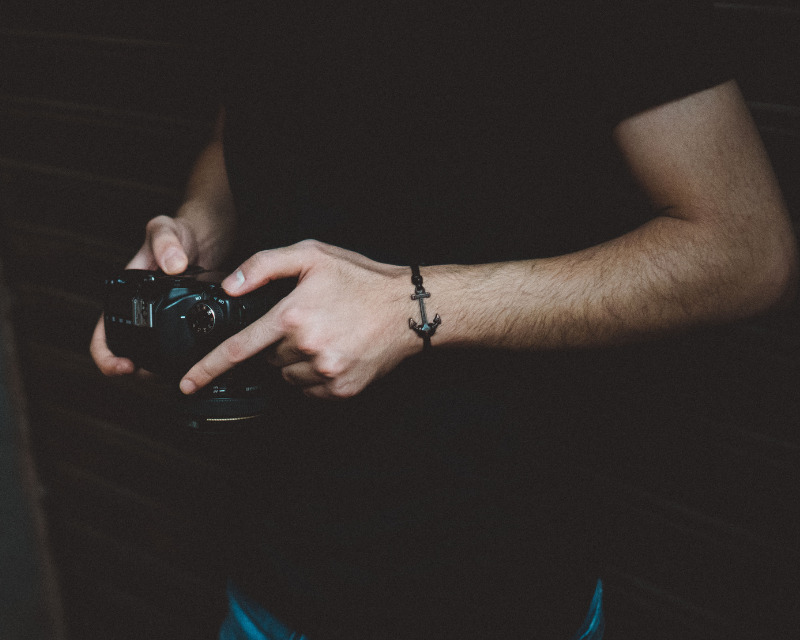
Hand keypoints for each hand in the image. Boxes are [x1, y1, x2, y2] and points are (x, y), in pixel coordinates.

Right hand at [89, 215, 204, 376]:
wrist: (201, 239)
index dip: (106, 356)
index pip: (103, 334)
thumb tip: (173, 266)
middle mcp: (137, 311)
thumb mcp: (167, 230)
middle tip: (149, 375)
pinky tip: (190, 362)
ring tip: (170, 372)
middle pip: (124, 353)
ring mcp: (158, 321)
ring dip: (153, 370)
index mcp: (123, 296)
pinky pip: (172, 349)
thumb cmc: (177, 233)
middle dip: (131, 371)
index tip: (124, 366)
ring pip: (147, 356)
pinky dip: (175, 359)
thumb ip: (166, 243)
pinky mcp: (179, 324)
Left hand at [179, 240, 420, 399]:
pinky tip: (333, 352)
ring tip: (323, 335)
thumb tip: (230, 286)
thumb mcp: (312, 255)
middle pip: (267, 360)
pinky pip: (310, 390)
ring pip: (287, 376)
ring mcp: (326, 373)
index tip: (188, 384)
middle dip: (275, 344)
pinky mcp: (341, 389)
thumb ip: (265, 265)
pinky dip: (314, 375)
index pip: (238, 349)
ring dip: (294, 361)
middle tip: (303, 322)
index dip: (208, 368)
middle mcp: (307, 348)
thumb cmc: (361, 279)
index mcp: (292, 316)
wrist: (407, 309)